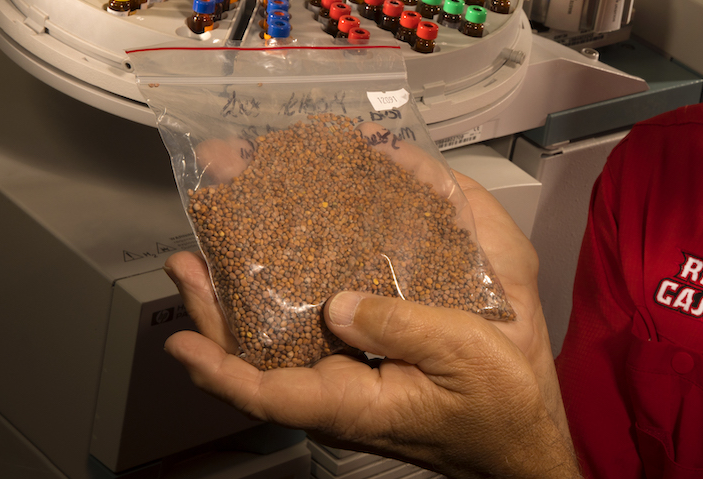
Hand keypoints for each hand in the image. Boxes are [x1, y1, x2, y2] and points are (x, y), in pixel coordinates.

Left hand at [164, 168, 578, 478]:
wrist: (519, 438)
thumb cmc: (500, 408)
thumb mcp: (462, 355)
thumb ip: (402, 328)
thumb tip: (341, 304)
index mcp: (357, 404)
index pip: (270, 395)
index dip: (221, 369)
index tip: (183, 342)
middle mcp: (341, 397)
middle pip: (257, 366)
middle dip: (214, 317)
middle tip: (187, 266)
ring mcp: (349, 386)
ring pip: (275, 352)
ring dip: (238, 310)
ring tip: (212, 264)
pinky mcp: (363, 374)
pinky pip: (306, 346)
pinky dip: (280, 311)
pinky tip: (276, 279)